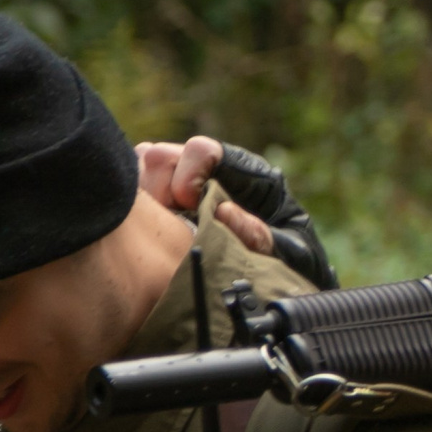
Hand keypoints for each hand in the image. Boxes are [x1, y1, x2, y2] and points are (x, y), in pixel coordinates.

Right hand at [136, 138, 332, 285]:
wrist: (289, 281)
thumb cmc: (294, 263)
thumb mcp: (290, 252)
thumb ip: (261, 234)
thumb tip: (222, 213)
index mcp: (248, 175)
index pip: (202, 150)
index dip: (187, 172)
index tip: (187, 204)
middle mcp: (214, 173)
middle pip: (163, 156)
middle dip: (160, 188)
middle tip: (170, 225)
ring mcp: (188, 186)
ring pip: (143, 170)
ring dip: (147, 199)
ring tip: (163, 232)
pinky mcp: (168, 203)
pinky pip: (137, 191)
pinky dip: (139, 208)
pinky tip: (154, 233)